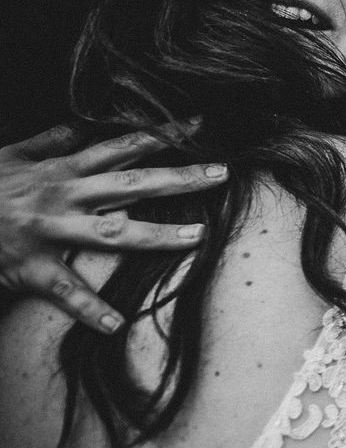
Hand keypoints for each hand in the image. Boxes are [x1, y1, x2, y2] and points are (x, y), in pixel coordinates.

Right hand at [0, 124, 226, 332]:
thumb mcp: (8, 157)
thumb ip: (47, 143)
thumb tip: (77, 129)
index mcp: (60, 170)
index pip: (120, 147)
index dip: (161, 135)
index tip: (200, 125)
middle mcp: (62, 196)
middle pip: (130, 183)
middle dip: (178, 179)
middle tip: (222, 174)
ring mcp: (48, 232)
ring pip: (111, 233)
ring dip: (156, 236)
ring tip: (196, 239)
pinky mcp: (30, 267)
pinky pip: (65, 290)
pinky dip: (89, 308)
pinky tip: (116, 322)